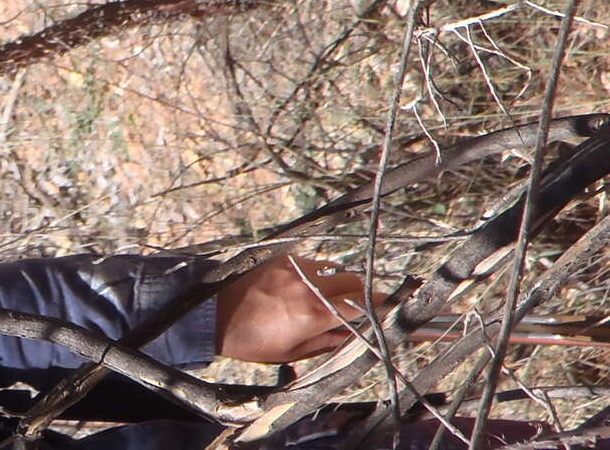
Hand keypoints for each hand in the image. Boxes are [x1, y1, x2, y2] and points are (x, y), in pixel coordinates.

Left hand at [215, 254, 371, 362]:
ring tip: (324, 299)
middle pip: (354, 281)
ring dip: (337, 282)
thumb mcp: (295, 351)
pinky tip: (301, 287)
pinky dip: (314, 274)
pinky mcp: (281, 257)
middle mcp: (310, 285)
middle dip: (362, 294)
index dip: (384, 307)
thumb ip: (330, 342)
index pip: (364, 305)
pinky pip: (310, 262)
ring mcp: (295, 268)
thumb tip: (356, 336)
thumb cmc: (252, 340)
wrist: (213, 313)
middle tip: (359, 307)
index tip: (397, 308)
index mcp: (316, 313)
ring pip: (333, 269)